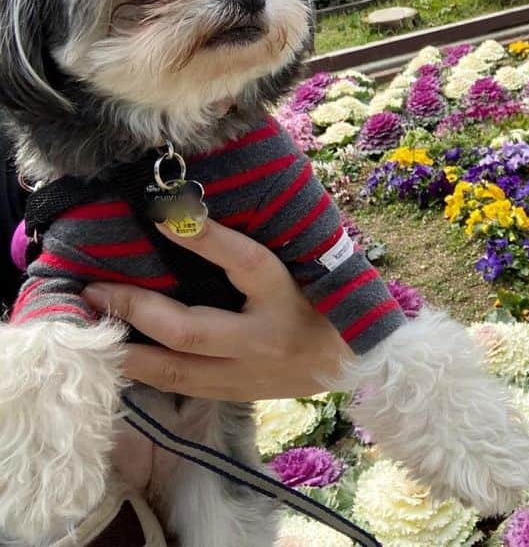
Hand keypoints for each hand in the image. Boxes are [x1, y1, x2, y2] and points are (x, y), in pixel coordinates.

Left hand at [82, 219, 351, 400]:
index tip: (165, 217)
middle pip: (190, 329)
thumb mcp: (304, 266)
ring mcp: (248, 373)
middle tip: (94, 290)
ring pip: (176, 370)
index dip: (206, 238)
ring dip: (127, 350)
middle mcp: (264, 338)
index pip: (245, 261)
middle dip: (136, 309)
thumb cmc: (326, 301)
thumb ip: (256, 248)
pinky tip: (119, 357)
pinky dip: (146, 372)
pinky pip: (182, 387)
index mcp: (288, 295)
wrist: (357, 361)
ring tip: (91, 329)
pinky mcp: (238, 393)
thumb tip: (198, 215)